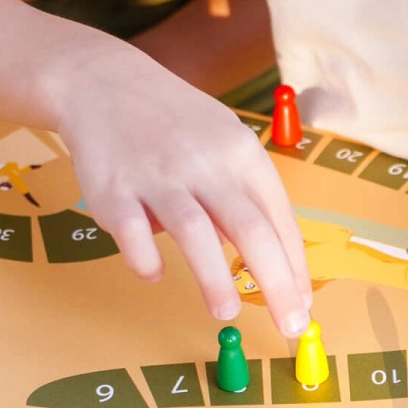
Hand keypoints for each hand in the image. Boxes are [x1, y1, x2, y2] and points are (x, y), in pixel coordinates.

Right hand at [50, 59, 313, 340]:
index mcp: (239, 151)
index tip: (303, 306)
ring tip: (226, 314)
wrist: (103, 81)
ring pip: (195, 233)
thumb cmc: (174, 120)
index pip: (279, 217)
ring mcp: (158, 175)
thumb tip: (267, 260)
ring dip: (215, 279)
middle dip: (275, 283)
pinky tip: (155, 273)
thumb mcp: (223, 139)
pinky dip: (147, 260)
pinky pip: (134, 234)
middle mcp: (204, 162)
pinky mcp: (114, 188)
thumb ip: (244, 193)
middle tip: (288, 326)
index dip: (294, 266)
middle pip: (250, 229)